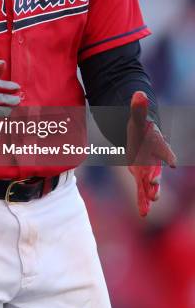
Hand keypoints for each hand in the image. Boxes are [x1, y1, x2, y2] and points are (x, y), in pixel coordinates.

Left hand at [127, 91, 176, 216]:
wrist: (141, 140)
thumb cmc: (140, 129)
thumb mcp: (137, 118)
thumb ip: (138, 108)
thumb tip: (139, 93)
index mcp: (155, 145)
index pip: (163, 150)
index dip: (166, 156)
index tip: (171, 162)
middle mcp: (153, 160)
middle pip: (155, 170)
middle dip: (155, 178)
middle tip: (154, 187)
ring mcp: (147, 171)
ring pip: (149, 184)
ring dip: (150, 193)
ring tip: (152, 201)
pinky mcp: (139, 178)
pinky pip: (140, 191)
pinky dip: (142, 202)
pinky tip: (143, 213)